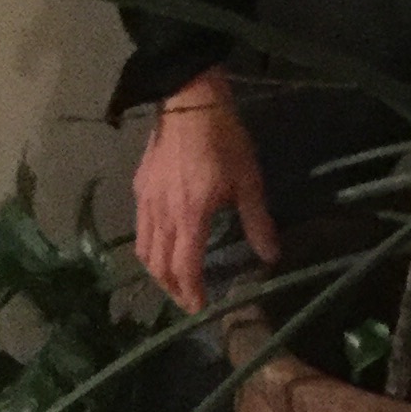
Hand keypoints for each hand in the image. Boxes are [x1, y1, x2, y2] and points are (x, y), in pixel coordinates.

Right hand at [132, 70, 277, 312]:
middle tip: (188, 300)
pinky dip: (149, 247)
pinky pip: (140, 228)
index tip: (200, 309)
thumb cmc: (225, 140)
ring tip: (175, 280)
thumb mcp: (249, 181)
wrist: (190, 101)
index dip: (191, 292)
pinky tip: (165, 244)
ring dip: (158, 272)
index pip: (185, 267)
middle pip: (159, 265)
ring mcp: (146, 200)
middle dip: (172, 288)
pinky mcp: (139, 187)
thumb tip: (271, 256)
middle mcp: (162, 213)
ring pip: (144, 249)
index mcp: (190, 216)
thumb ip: (257, 222)